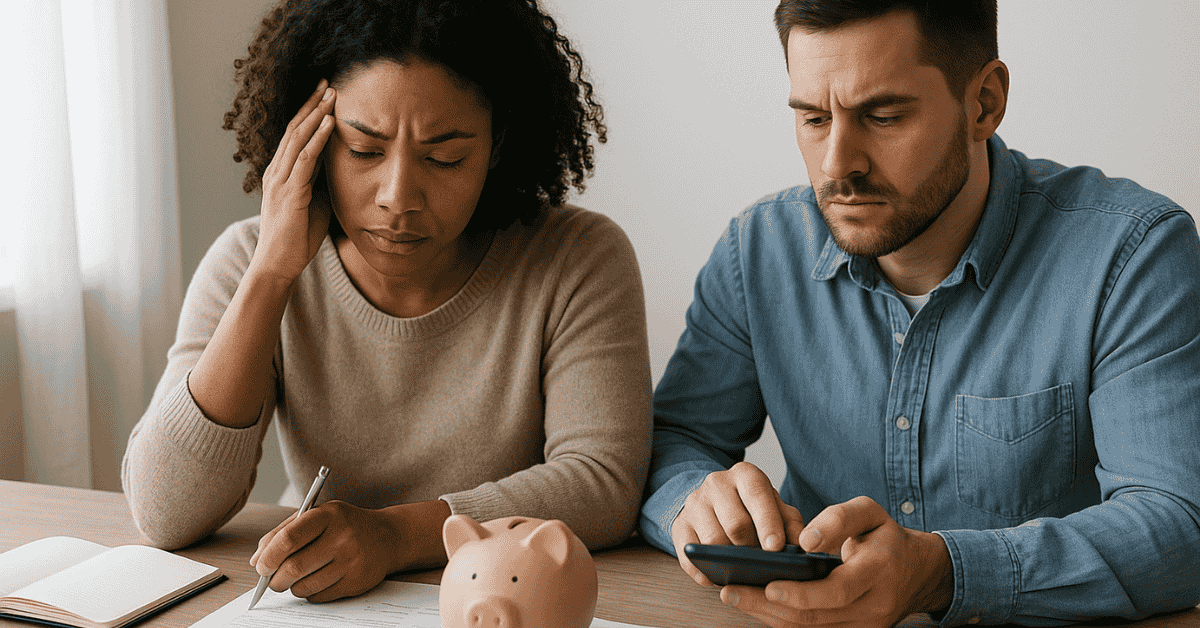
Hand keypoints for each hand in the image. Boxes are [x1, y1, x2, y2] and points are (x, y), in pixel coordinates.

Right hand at [250, 79, 336, 283]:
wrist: (278, 264)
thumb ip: (322, 184)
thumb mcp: (314, 204)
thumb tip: (341, 169)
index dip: (308, 113)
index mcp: (280, 174)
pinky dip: (317, 139)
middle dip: (311, 104)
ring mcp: (280, 181)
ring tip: (331, 94)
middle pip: (294, 129)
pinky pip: (305, 159)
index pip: (294, 135)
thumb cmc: (297, 238)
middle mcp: (276, 172)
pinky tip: (330, 123)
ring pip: (298, 138)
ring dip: (316, 114)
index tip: (323, 94)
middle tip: (327, 82)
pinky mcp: (289, 192)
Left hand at [250, 499, 451, 601]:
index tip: (261, 566)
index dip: (269, 556)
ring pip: (304, 586)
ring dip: (292, 587)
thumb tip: (257, 560)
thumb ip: (284, 532)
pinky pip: (319, 597)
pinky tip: (318, 580)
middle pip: (294, 567)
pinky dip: (310, 593)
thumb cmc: (345, 525)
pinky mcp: (357, 582)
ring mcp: (352, 561)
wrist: (388, 537)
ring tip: (297, 578)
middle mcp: (342, 537)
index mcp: (328, 515)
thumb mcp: (317, 515)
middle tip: (272, 580)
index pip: (289, 538)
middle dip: (275, 579)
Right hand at [671, 462, 806, 585]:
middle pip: (735, 523)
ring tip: (743, 572)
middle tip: (762, 564)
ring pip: (712, 540)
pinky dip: (703, 571)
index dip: (768, 522)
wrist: (716, 502)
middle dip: (751, 548)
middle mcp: (717, 483)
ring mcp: (695, 503)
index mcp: (745, 474)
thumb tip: (805, 546)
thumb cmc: (753, 509)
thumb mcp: (777, 509)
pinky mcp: (680, 524)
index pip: (757, 495)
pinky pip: (689, 554)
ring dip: (729, 561)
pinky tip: (716, 577)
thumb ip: (793, 525)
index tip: (776, 547)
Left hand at [719, 496, 953, 627]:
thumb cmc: (886, 537)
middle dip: (768, 607)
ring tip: (735, 597)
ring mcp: (866, 626)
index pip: (836, 591)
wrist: (918, 571)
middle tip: (731, 591)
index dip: (800, 592)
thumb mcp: (870, 513)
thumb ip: (839, 518)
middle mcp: (874, 606)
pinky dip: (783, 621)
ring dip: (770, 616)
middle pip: (816, 616)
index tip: (767, 584)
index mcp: (879, 571)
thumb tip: (806, 541)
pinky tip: (757, 606)